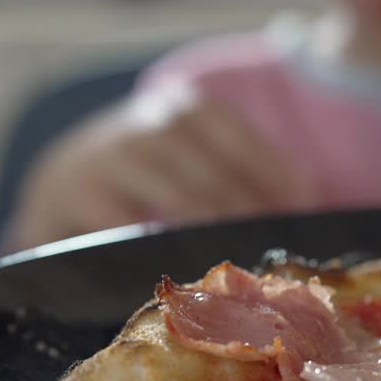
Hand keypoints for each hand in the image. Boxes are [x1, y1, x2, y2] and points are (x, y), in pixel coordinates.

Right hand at [5, 81, 315, 251]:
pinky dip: (165, 252)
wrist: (68, 175)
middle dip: (253, 219)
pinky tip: (188, 271)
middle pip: (217, 177)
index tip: (306, 215)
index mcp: (193, 109)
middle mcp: (155, 123)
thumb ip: (248, 172)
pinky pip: (135, 229)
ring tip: (246, 269)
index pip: (246, 145)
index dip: (279, 181)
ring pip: (181, 202)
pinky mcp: (83, 192)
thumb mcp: (200, 155)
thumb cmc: (157, 171)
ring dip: (218, 238)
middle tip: (278, 254)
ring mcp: (116, 155)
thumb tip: (312, 202)